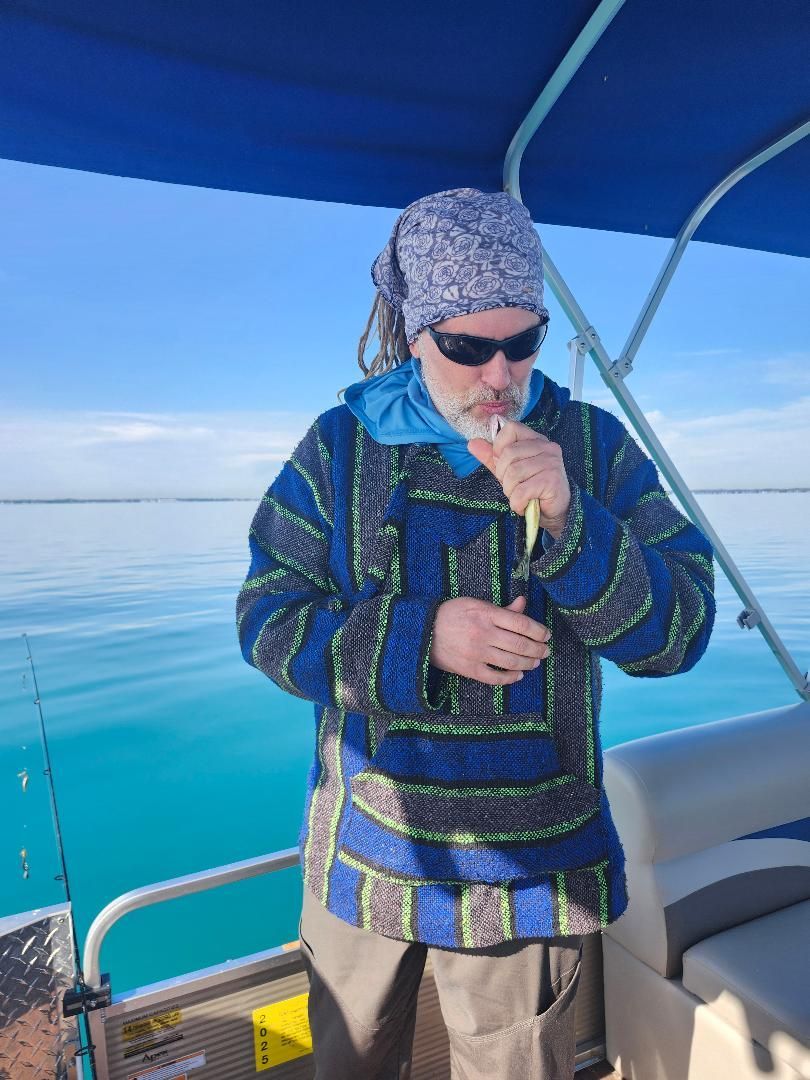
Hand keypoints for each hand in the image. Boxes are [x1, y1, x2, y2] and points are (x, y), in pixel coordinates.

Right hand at [430, 595, 551, 685]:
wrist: (422, 631)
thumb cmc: (451, 614)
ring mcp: (476, 653)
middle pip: (520, 644)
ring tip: (535, 662)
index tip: (546, 635)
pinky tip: (518, 675)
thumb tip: (523, 603)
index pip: (522, 623)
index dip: (539, 631)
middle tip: (546, 651)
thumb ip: (501, 609)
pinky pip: (495, 678)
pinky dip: (510, 678)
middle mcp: (483, 633)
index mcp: (486, 613)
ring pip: (511, 662)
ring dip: (528, 664)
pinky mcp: (469, 669)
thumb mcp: (475, 604)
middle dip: (538, 650)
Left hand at [467, 419, 570, 537]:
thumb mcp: (508, 471)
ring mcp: (551, 462)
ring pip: (513, 473)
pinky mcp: (552, 480)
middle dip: (503, 476)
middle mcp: (546, 447)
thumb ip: (491, 457)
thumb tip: (472, 443)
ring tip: (520, 497)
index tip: (502, 464)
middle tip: (514, 487)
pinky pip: (522, 491)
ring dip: (510, 491)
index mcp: (535, 439)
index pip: (510, 428)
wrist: (555, 511)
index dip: (499, 446)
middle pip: (508, 454)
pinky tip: (523, 505)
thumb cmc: (531, 488)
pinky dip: (517, 503)